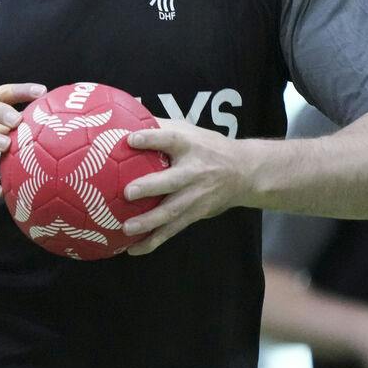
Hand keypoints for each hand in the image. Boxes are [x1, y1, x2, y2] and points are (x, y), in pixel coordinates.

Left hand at [120, 120, 248, 254]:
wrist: (245, 173)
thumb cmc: (207, 147)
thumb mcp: (189, 131)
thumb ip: (160, 127)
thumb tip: (122, 118)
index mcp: (190, 147)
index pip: (170, 140)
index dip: (151, 139)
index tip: (130, 139)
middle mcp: (194, 172)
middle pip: (172, 181)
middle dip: (150, 188)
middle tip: (128, 192)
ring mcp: (196, 197)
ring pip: (172, 212)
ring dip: (149, 222)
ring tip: (127, 228)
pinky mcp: (195, 214)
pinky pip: (173, 229)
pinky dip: (153, 241)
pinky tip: (133, 249)